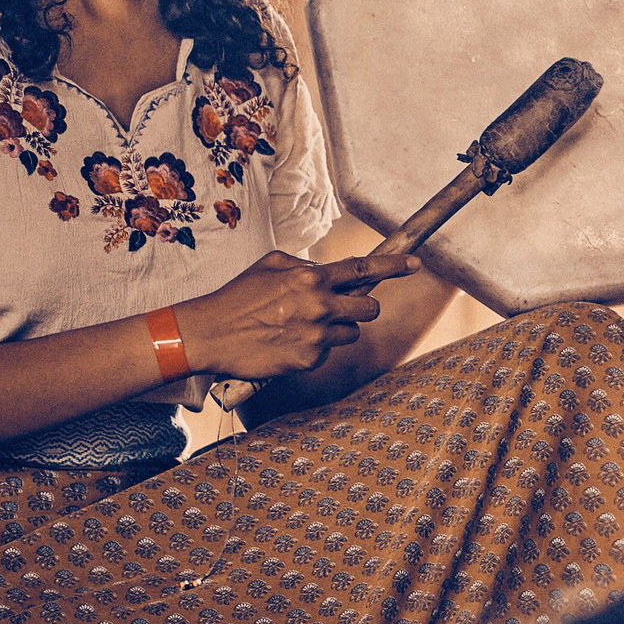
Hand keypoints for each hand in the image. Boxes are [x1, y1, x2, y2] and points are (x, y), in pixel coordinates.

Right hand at [173, 250, 418, 380]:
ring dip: (337, 329)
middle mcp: (319, 305)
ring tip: (305, 327)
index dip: (394, 265)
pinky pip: (328, 353)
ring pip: (352, 333)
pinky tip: (290, 343)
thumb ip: (305, 266)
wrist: (209, 334)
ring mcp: (316, 335)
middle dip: (361, 307)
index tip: (414, 264)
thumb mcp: (270, 265)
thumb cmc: (237, 297)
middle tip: (341, 308)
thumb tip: (326, 271)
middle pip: (370, 307)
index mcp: (311, 278)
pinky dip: (315, 348)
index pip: (363, 268)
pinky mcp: (308, 360)